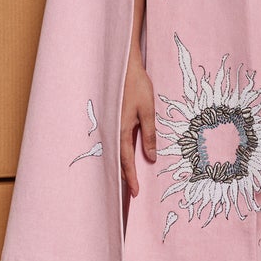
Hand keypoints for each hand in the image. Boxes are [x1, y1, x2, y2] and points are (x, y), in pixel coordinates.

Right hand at [121, 55, 156, 196]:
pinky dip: (119, 152)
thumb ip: (149, 134)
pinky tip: (123, 155)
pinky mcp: (111, 119)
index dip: (131, 178)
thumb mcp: (148, 110)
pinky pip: (114, 141)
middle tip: (131, 192)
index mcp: (121, 130)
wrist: (122, 66)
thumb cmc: (136, 86)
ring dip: (121, 165)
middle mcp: (112, 130)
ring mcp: (110, 125)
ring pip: (115, 151)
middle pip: (118, 159)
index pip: (126, 161)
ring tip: (128, 178)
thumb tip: (151, 157)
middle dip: (124, 176)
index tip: (135, 193)